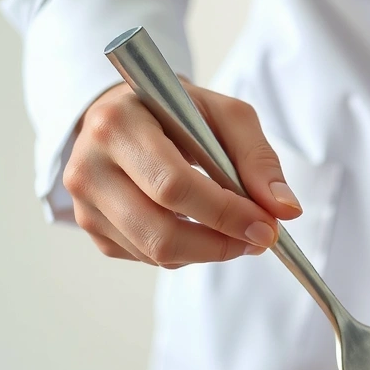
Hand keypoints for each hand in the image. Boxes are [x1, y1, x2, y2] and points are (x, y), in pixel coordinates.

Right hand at [64, 81, 301, 266]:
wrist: (127, 114)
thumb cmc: (179, 112)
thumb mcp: (225, 116)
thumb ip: (258, 159)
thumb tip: (285, 209)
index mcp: (117, 126)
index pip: (173, 186)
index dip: (226, 214)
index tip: (268, 227)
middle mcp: (87, 167)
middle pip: (160, 232)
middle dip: (221, 244)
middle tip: (260, 238)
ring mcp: (83, 203)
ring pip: (155, 253)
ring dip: (208, 250)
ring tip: (237, 230)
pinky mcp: (91, 227)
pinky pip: (146, 257)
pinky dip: (186, 251)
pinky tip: (200, 226)